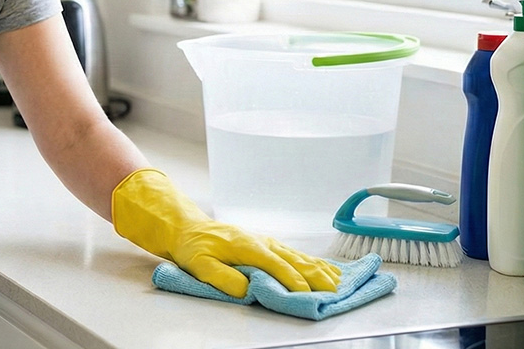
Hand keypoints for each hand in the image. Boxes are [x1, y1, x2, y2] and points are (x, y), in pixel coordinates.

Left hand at [111, 168, 340, 297]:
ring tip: (338, 281)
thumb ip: (222, 278)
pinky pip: (292, 253)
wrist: (185, 227)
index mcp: (247, 246)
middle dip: (316, 275)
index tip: (307, 295)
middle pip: (294, 259)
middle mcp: (260, 242)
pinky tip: (323, 268)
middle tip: (335, 290)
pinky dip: (311, 261)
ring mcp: (264, 241)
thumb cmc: (192, 246)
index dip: (293, 281)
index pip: (276, 265)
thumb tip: (247, 289)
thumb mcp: (199, 265)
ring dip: (318, 268)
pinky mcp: (264, 244)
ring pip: (297, 255)